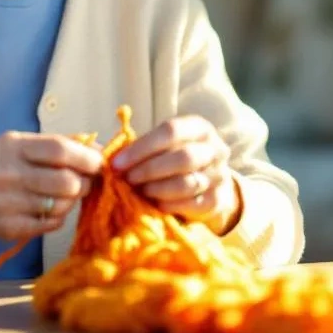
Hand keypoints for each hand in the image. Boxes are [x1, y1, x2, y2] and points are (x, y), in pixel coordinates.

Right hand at [0, 132, 102, 250]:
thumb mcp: (18, 146)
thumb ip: (56, 145)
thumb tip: (98, 148)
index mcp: (12, 147)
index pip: (60, 150)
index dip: (87, 157)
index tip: (98, 162)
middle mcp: (8, 173)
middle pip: (66, 181)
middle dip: (85, 183)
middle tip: (86, 182)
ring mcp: (8, 203)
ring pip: (62, 205)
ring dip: (72, 201)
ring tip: (65, 195)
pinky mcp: (10, 227)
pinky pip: (51, 224)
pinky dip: (58, 217)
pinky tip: (49, 209)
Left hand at [111, 115, 241, 234]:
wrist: (210, 183)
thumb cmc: (176, 158)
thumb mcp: (165, 145)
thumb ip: (144, 147)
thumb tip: (113, 158)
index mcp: (199, 128)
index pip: (170, 131)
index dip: (142, 147)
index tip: (118, 163)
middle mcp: (214, 149)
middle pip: (182, 158)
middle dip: (149, 169)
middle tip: (128, 179)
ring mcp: (219, 175)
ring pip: (187, 183)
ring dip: (158, 188)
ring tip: (140, 191)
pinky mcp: (216, 200)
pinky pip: (191, 204)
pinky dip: (169, 204)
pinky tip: (154, 203)